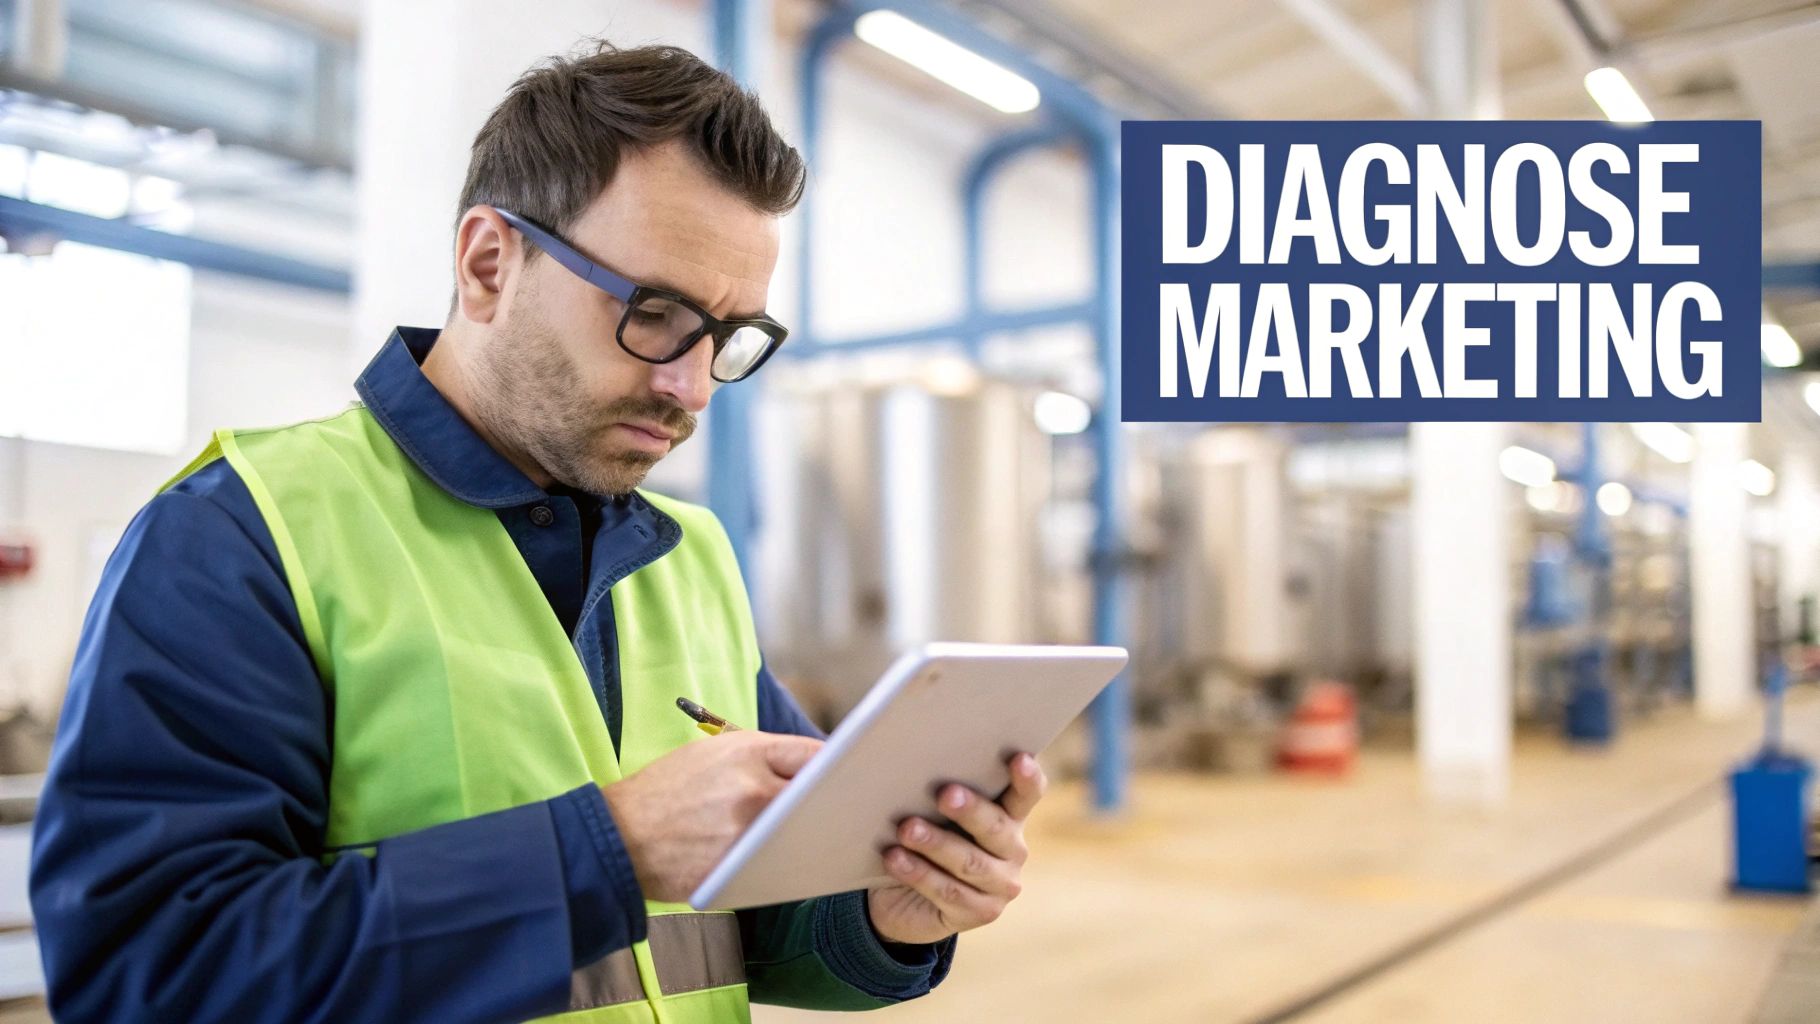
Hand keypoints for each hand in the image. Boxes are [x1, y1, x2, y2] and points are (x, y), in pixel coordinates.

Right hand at [601, 731, 822, 902]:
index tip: (844, 774)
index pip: (814, 753)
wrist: (619, 836)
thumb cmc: (664, 791)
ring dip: (815, 832)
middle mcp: (754, 788)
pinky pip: (782, 862)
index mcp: (747, 752)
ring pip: (805, 832)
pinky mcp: (742, 868)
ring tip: (820, 832)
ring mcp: (750, 832)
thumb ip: (759, 757)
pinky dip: (789, 859)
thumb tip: (806, 766)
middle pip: (819, 794)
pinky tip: (792, 858)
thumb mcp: (708, 755)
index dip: (833, 766)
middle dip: (831, 800)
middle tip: (844, 805)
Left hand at [866, 752, 1046, 945]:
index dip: (1027, 778)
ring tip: (907, 829)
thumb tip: (889, 752)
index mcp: (1009, 816)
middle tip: (944, 794)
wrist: (903, 897)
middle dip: (970, 810)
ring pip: (970, 863)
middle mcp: (1012, 850)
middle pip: (997, 828)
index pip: (1027, 794)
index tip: (1018, 758)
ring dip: (936, 844)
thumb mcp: (931, 810)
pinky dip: (918, 873)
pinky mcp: (978, 913)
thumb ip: (931, 785)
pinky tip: (894, 858)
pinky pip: (948, 892)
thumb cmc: (923, 834)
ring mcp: (1000, 886)